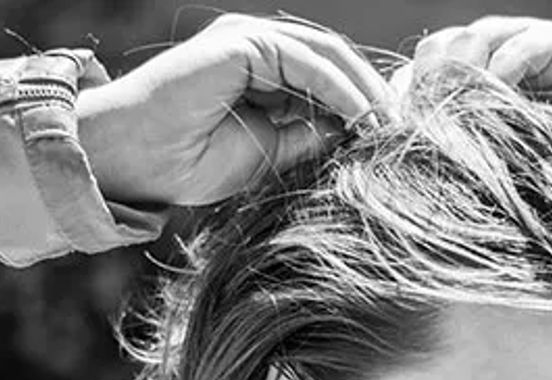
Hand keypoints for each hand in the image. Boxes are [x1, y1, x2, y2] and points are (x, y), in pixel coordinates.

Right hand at [76, 13, 393, 206]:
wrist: (140, 163)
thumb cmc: (193, 163)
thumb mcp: (273, 155)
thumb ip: (311, 137)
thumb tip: (356, 133)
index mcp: (263, 73)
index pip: (330, 80)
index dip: (366, 106)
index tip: (395, 140)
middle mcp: (258, 49)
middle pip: (335, 63)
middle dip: (374, 96)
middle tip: (406, 133)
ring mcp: (249, 40)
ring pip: (328, 56)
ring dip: (365, 92)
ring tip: (391, 129)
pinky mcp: (243, 43)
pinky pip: (307, 62)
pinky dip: (341, 89)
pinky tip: (365, 119)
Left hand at [406, 17, 551, 173]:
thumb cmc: (539, 178)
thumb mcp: (482, 162)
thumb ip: (447, 147)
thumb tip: (395, 148)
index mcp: (467, 77)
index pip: (420, 67)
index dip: (405, 94)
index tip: (397, 130)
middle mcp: (491, 53)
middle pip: (441, 46)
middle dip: (430, 83)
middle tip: (428, 124)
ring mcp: (524, 42)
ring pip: (476, 39)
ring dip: (465, 79)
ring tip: (464, 118)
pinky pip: (523, 46)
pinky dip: (506, 73)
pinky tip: (501, 108)